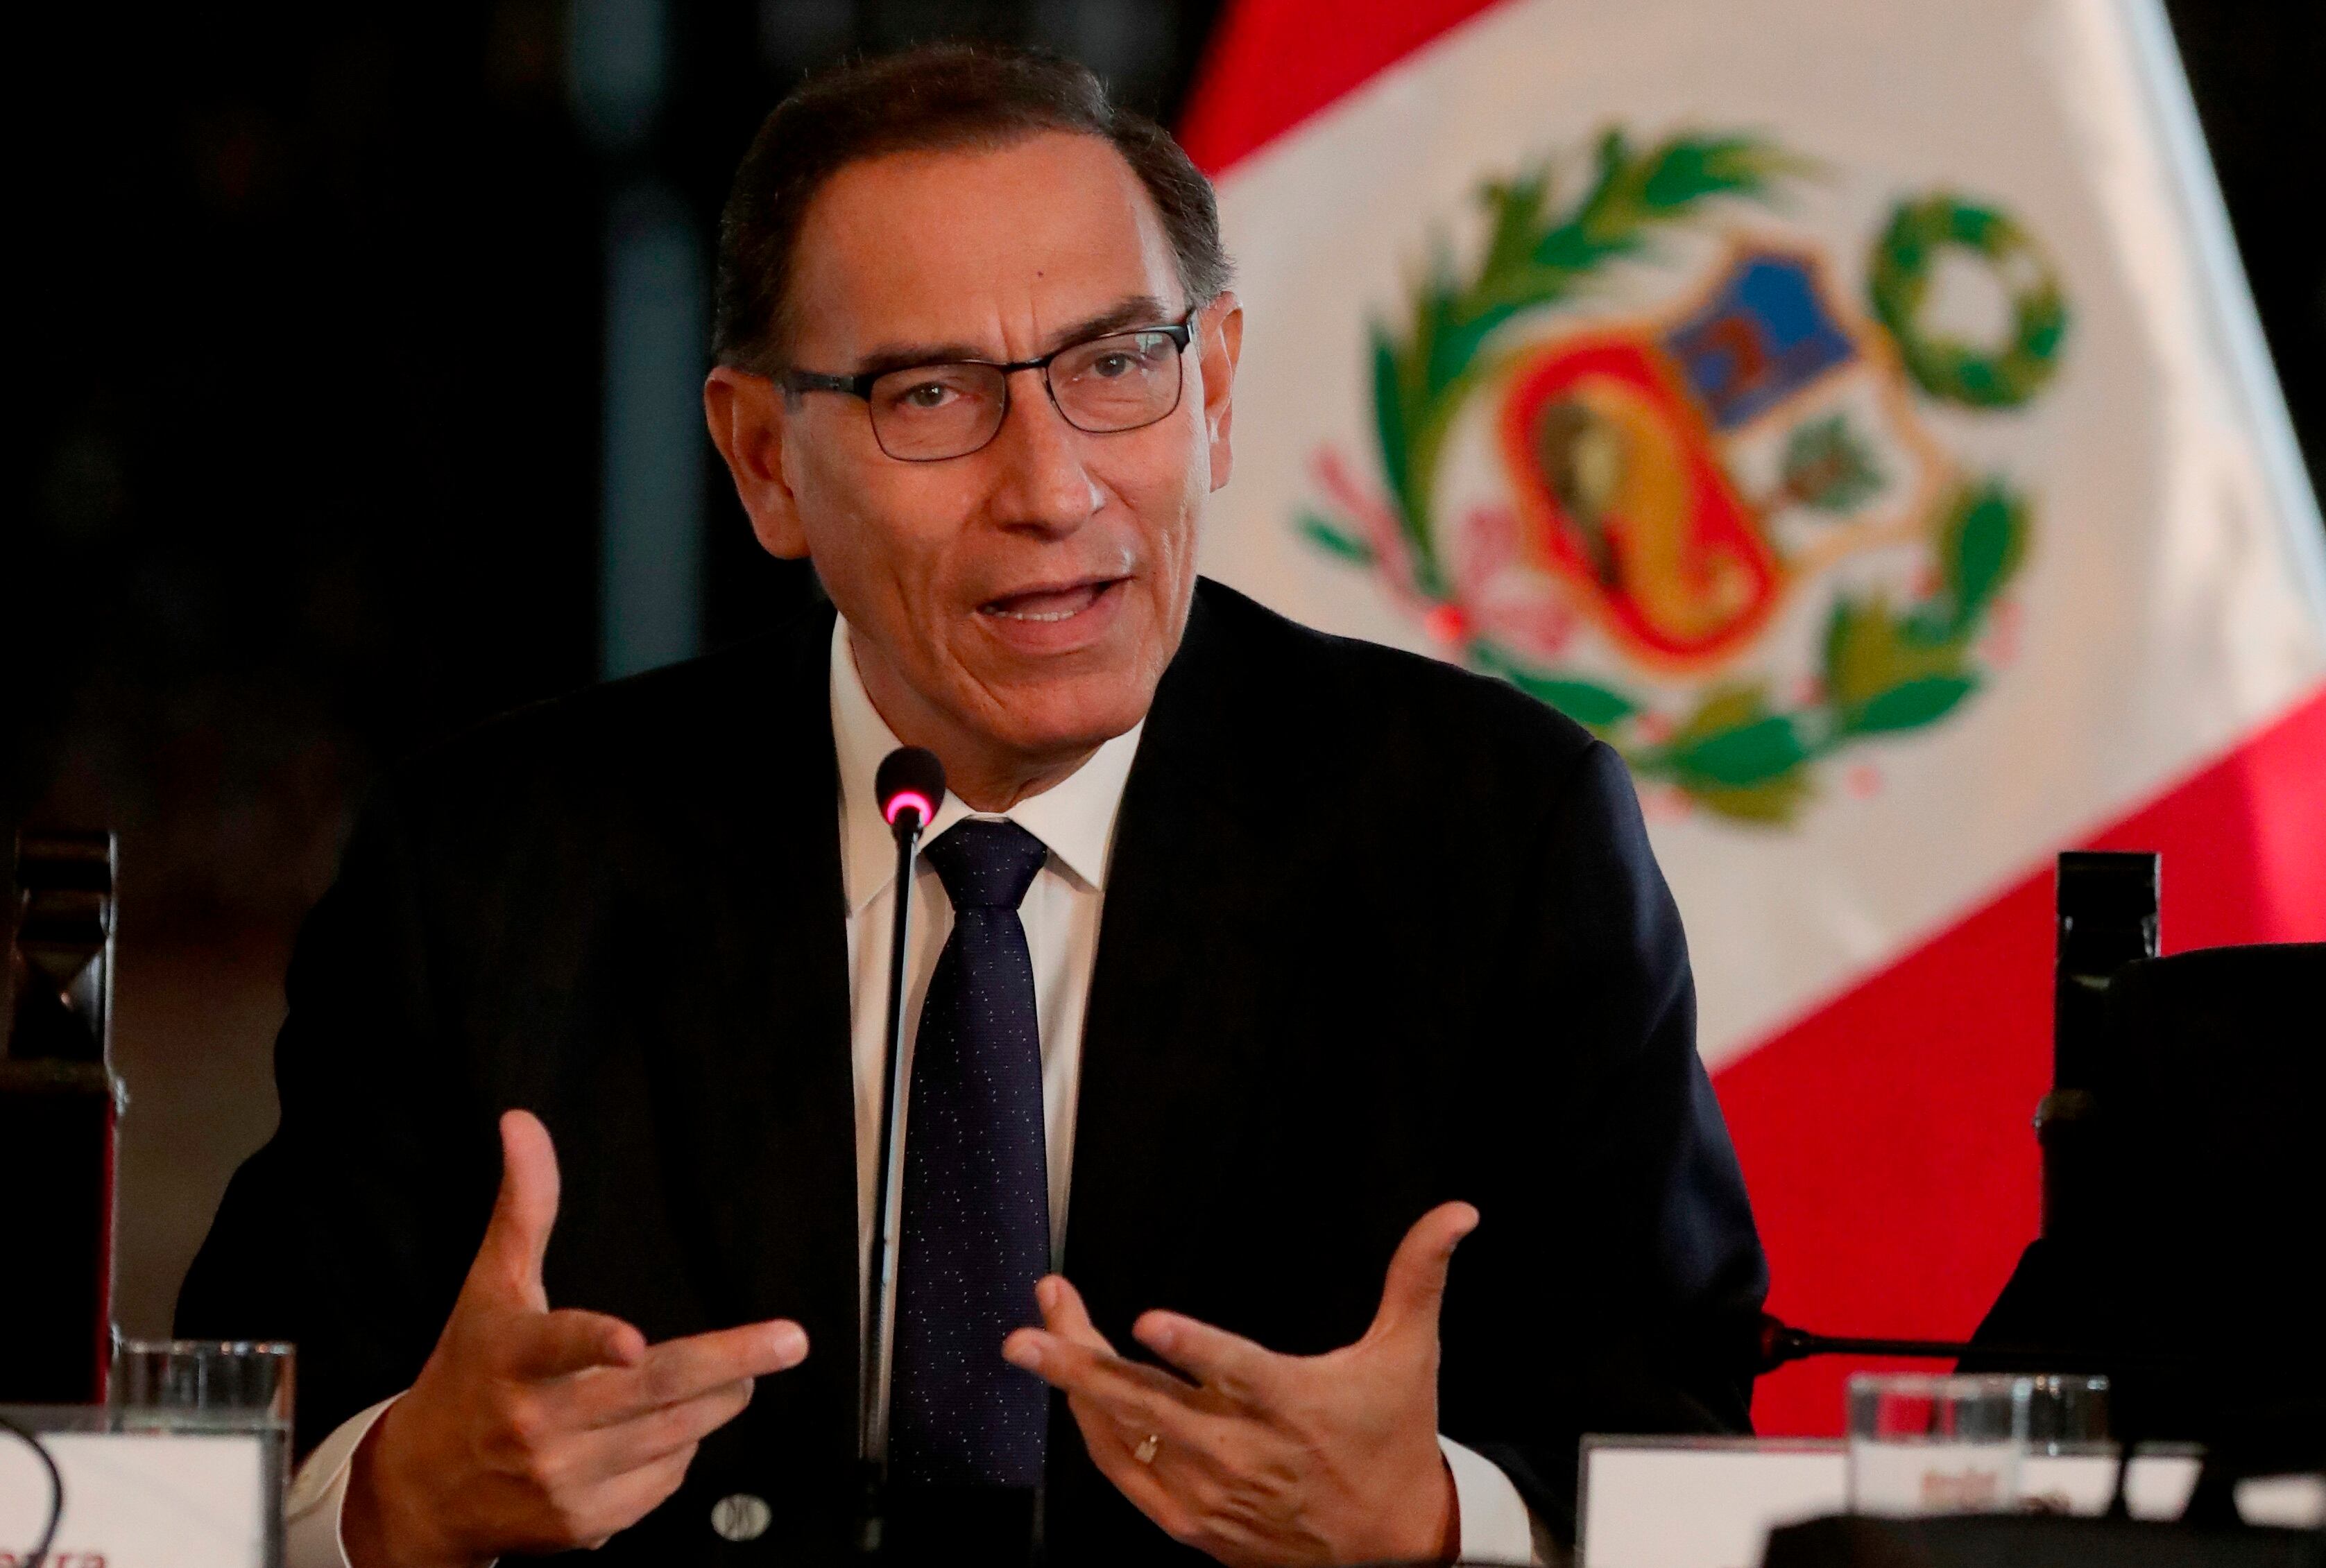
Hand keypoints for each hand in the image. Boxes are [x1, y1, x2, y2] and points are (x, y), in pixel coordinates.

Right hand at [342, 1111, 810, 1567]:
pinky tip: (669, 1429)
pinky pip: (663, 1481)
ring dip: (716, 1401)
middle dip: (727, 1365)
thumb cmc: (469, 1371)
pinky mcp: (584, 1526)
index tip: (630, 1341)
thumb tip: (522, 1122)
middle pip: (647, 1393)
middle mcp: (535, 1426)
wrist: (423, 1491)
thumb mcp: (490, 1287)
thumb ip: (524, 1207)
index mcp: (511, 1360)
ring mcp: (561, 1483)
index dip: (593, 1343)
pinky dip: (680, 1452)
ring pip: (672, 1436)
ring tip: (737, 1375)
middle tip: (788, 1341)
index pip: (553, 1346)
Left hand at [1003, 1202, 1477, 1566]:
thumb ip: (1419, 1275)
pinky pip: (1125, 1475)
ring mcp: (1210, 1493)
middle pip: (1148, 1405)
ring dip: (1074, 1387)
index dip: (1192, 1347)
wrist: (1391, 1546)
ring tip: (1035, 1339)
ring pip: (1123, 1438)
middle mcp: (1243, 1452)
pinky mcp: (1192, 1522)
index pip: (1235, 1371)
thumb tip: (1458, 1212)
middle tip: (1030, 1325)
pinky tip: (1073, 1396)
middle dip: (1079, 1362)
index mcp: (1291, 1405)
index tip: (1148, 1321)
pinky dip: (1094, 1433)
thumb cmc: (1393, 1438)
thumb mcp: (1411, 1352)